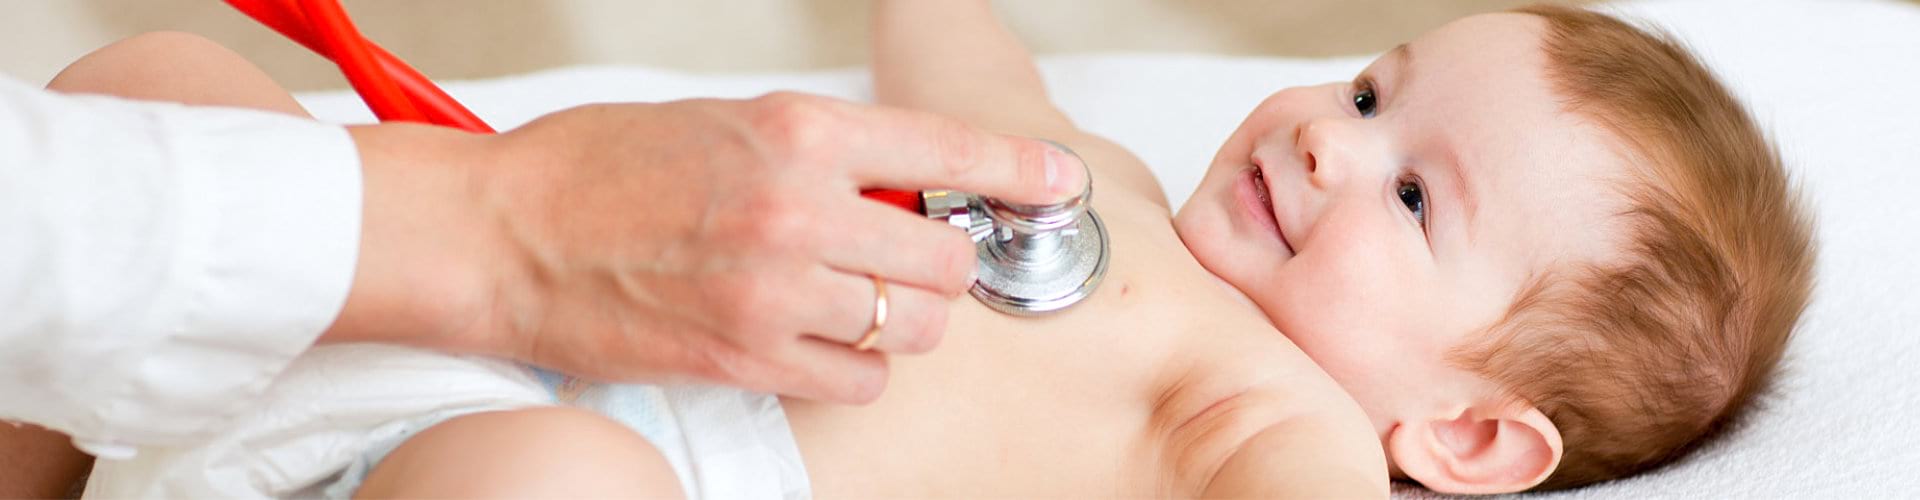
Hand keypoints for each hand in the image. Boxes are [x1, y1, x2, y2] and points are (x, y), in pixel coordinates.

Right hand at [328, 92, 1085, 402]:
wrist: (504, 232)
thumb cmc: (599, 169)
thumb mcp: (725, 120)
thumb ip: (820, 149)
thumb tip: (899, 179)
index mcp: (796, 130)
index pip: (947, 146)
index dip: (1019, 170)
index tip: (1057, 183)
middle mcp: (798, 208)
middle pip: (945, 258)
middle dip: (941, 266)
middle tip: (909, 263)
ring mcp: (775, 290)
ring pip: (912, 329)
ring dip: (899, 322)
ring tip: (851, 304)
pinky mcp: (745, 357)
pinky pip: (858, 380)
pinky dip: (855, 370)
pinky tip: (817, 345)